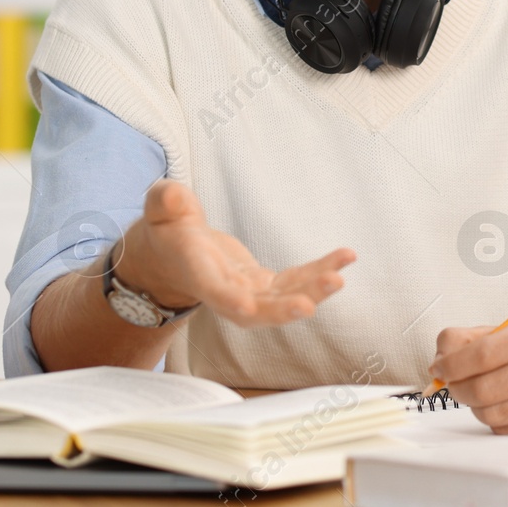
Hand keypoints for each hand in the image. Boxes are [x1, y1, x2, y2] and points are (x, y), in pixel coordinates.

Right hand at [115, 178, 356, 327]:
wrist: (174, 256)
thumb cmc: (168, 228)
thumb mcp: (161, 210)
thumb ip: (165, 202)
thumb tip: (172, 196)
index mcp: (197, 273)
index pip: (212, 291)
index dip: (229, 300)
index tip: (246, 308)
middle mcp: (226, 292)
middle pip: (256, 310)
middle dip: (281, 309)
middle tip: (308, 305)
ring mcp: (249, 293)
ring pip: (283, 300)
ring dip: (312, 292)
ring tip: (339, 278)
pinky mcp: (267, 286)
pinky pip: (298, 283)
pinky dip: (321, 272)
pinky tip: (346, 257)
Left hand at [428, 319, 507, 433]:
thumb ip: (467, 339)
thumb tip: (439, 360)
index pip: (481, 353)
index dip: (450, 364)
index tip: (440, 368)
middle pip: (482, 389)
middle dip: (458, 389)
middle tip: (455, 384)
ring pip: (491, 414)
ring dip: (476, 407)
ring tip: (484, 394)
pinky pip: (506, 431)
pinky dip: (496, 421)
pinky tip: (505, 406)